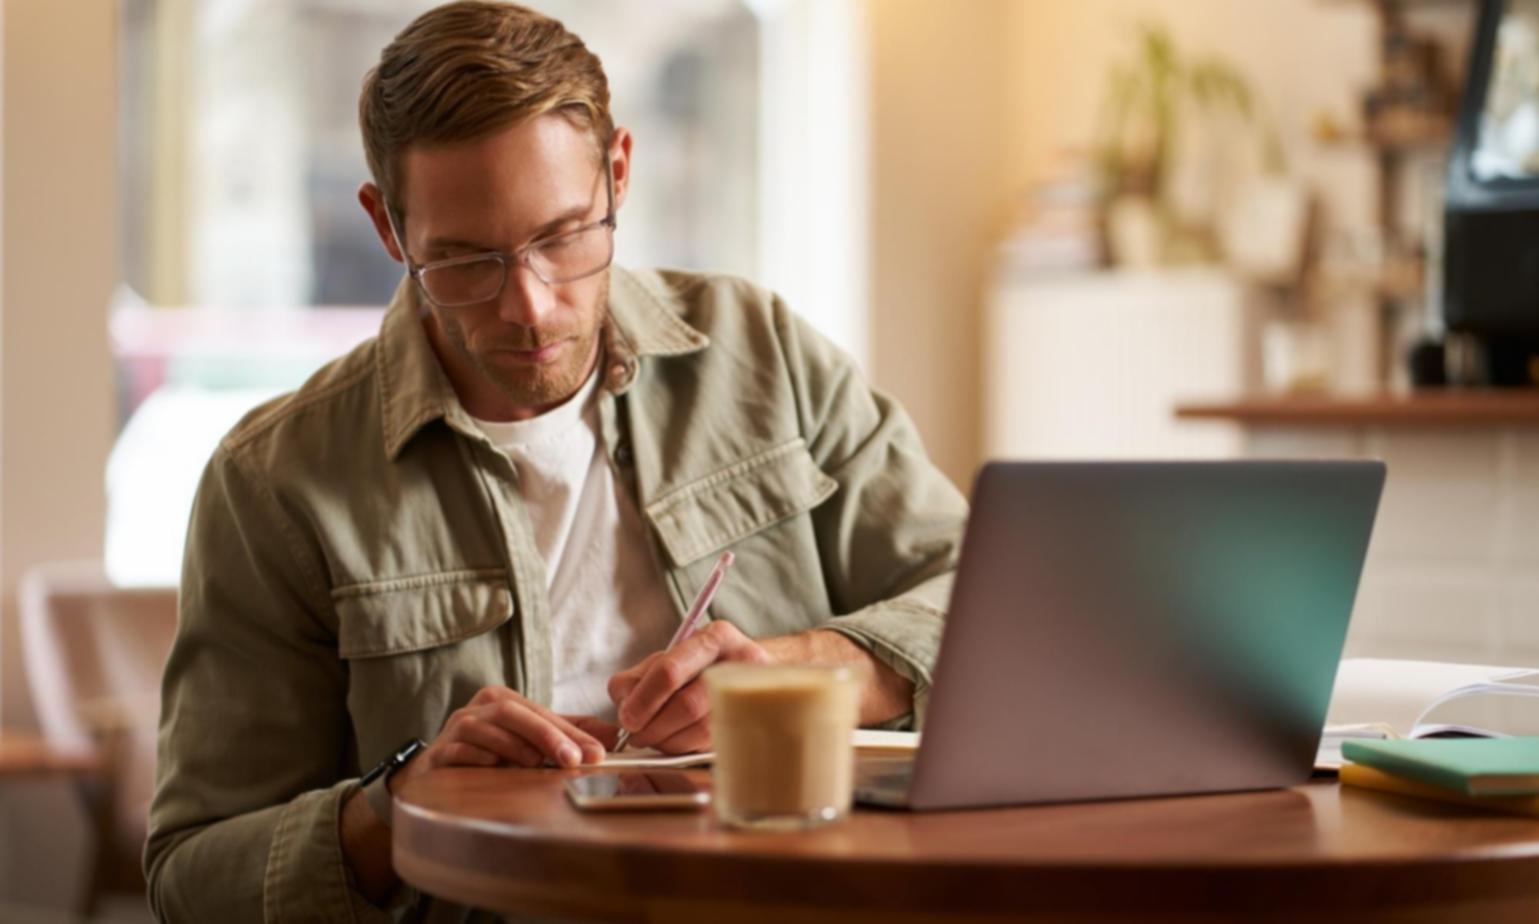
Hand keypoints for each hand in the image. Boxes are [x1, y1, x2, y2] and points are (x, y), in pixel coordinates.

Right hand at [392, 685, 614, 790]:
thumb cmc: (489, 754)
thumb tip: (612, 736)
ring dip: (515, 746)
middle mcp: (477, 709)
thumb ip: (566, 735)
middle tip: (574, 759)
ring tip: (538, 763)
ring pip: (485, 728)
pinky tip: (497, 767)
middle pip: (514, 713)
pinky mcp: (438, 754)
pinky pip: (459, 750)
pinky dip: (480, 758)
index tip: (596, 752)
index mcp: (501, 701)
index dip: (570, 732)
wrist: (436, 774)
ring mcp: (454, 730)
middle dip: (547, 735)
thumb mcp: (529, 740)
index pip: (540, 712)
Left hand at [608, 620, 772, 752]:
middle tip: (636, 736)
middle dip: (654, 727)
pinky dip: (687, 747)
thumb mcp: (667, 660)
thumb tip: (625, 706)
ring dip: (668, 742)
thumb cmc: (701, 668)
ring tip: (655, 738)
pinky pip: (712, 744)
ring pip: (701, 730)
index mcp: (715, 637)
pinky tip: (677, 740)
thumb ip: (637, 679)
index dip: (643, 700)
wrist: (753, 676)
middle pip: (687, 705)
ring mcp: (752, 694)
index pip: (670, 671)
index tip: (627, 719)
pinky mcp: (754, 722)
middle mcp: (740, 662)